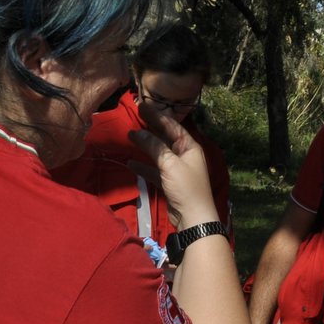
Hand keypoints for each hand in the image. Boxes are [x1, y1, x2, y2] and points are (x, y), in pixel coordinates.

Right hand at [130, 105, 219, 226]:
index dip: (157, 115)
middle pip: (165, 137)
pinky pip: (154, 170)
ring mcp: (176, 169)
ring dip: (145, 146)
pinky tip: (130, 163)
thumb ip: (154, 147)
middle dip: (150, 127)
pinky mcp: (169, 183)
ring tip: (130, 136)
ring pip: (158, 153)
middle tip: (135, 114)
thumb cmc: (186, 188)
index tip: (142, 105)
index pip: (172, 126)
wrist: (193, 218)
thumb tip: (137, 133)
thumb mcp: (170, 164)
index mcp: (190, 147)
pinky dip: (143, 167)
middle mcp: (184, 155)